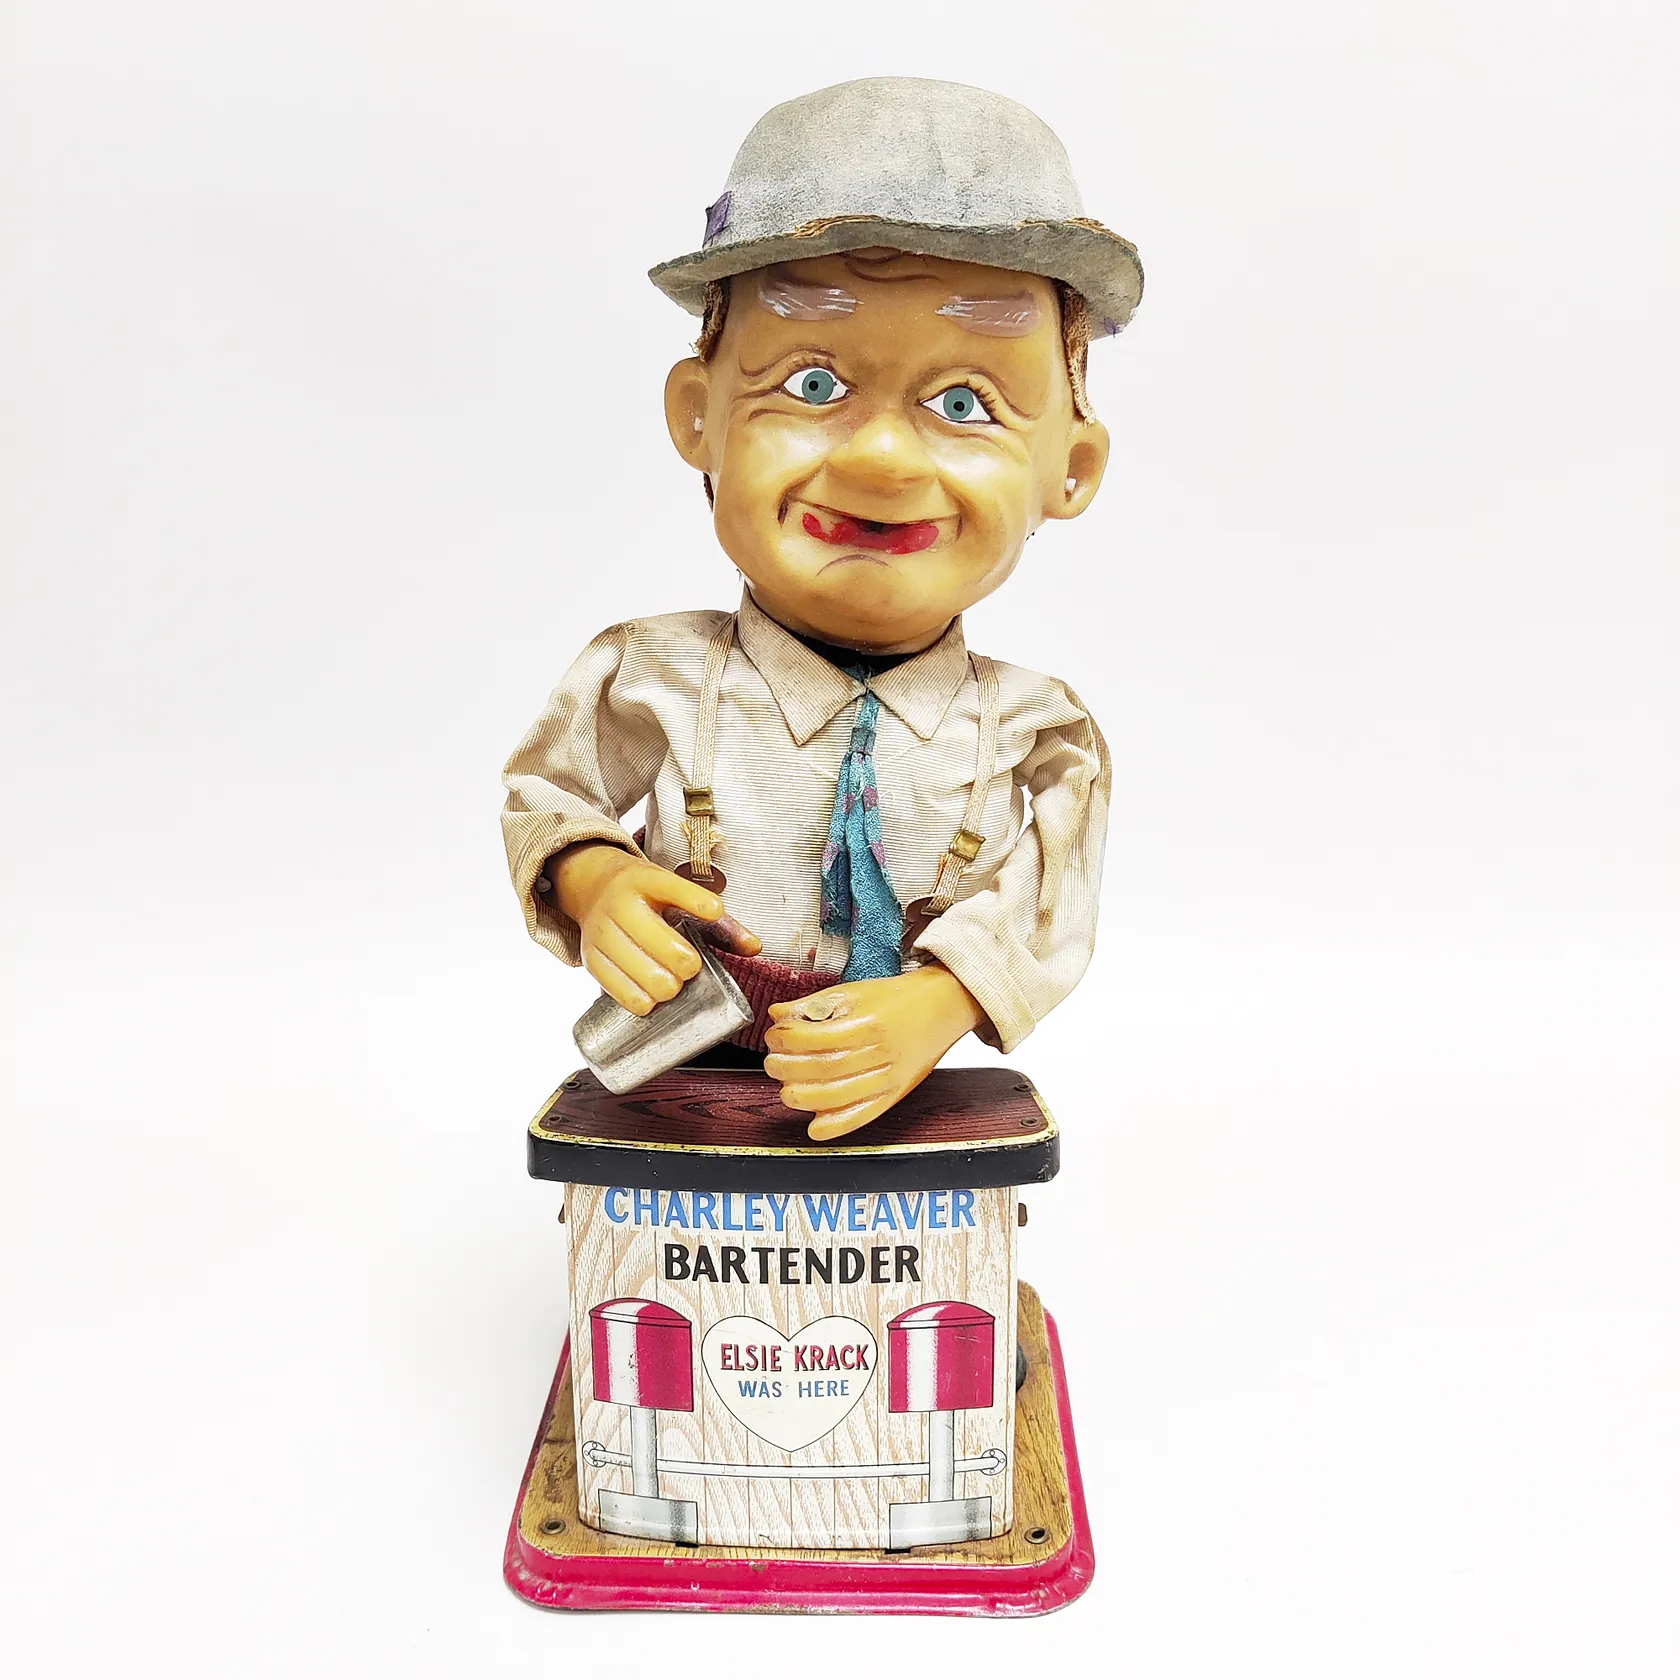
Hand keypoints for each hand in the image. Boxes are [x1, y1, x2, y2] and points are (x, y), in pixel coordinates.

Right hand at [547, 842, 760, 1015]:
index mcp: (647, 880)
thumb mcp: (681, 897)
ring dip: (668, 988)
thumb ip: (718, 922)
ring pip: (647, 976)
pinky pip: (621, 992)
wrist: (594, 888)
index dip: (699, 901)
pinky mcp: (591, 958)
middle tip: (689, 966)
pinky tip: (652, 996)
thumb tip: (754, 947)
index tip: (714, 910)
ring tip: (672, 982)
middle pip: (668, 947)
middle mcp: (621, 903)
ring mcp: (602, 931)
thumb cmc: (649, 898)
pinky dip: (643, 1001)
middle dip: (688, 966)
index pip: (674, 888)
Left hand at [763, 965, 985, 1140]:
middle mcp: (881, 1053)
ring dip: (803, 1097)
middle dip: (787, 1068)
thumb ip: (814, 1004)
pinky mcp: (894, 1095)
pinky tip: (815, 1126)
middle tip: (774, 1062)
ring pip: (838, 1097)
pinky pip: (863, 1116)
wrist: (941, 1007)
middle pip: (823, 1070)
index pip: (817, 1038)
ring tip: (787, 1088)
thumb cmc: (899, 998)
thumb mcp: (854, 991)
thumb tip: (778, 1014)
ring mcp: (889, 1078)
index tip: (775, 1035)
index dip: (787, 1039)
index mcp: (869, 1023)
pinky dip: (836, 1126)